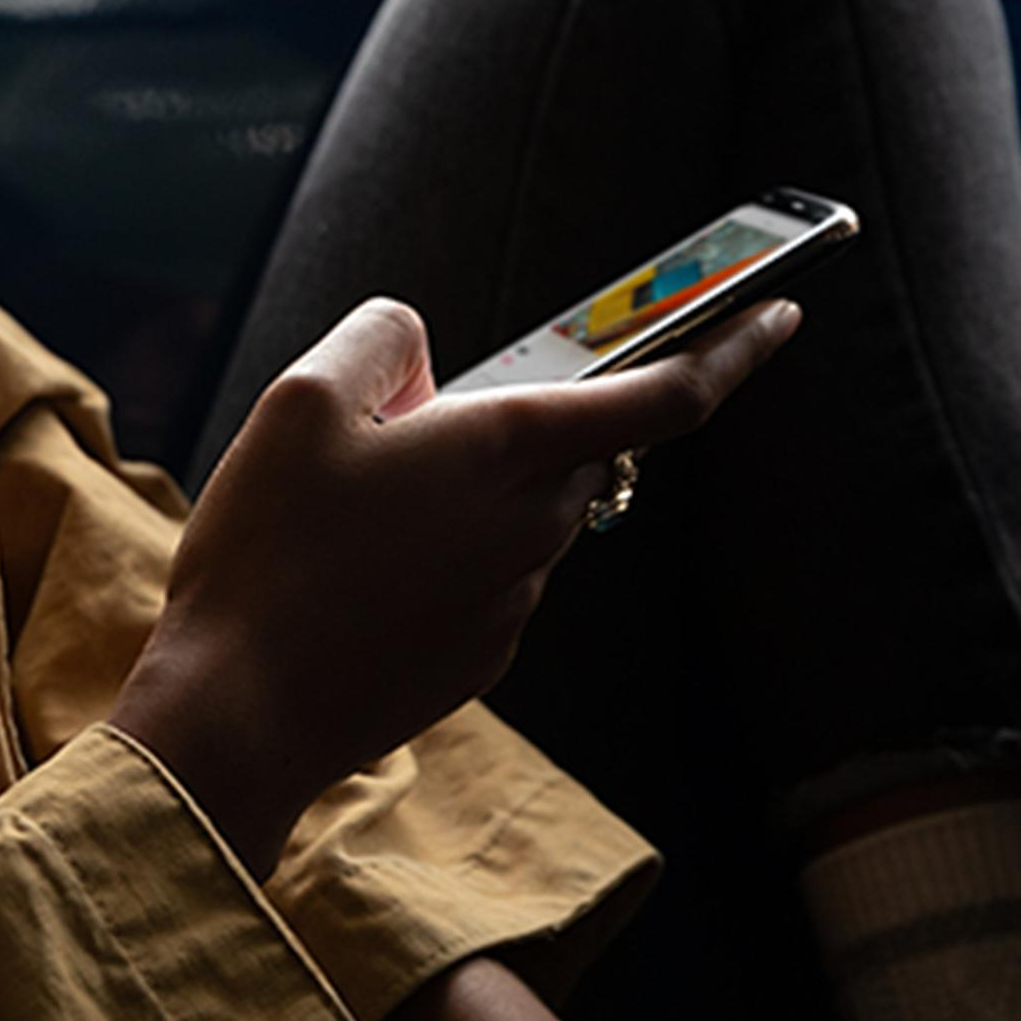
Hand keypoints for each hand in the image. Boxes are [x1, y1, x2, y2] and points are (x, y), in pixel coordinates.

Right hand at [111, 293, 798, 879]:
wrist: (241, 710)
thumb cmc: (270, 549)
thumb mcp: (300, 400)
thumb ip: (380, 341)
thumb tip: (422, 351)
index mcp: (507, 448)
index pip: (663, 394)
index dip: (731, 346)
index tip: (780, 311)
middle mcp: (533, 525)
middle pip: (571, 446)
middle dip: (517, 416)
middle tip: (412, 414)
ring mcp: (511, 601)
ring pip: (521, 509)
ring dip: (470, 484)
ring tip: (352, 499)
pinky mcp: (479, 656)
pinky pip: (484, 573)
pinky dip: (440, 548)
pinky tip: (353, 565)